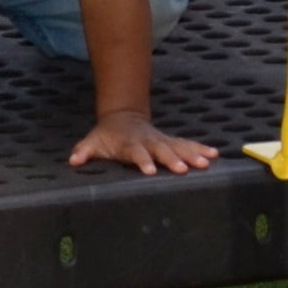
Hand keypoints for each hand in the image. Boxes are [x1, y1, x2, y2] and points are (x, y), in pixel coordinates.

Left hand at [69, 107, 219, 174]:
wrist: (123, 117)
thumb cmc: (107, 136)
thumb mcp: (93, 142)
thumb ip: (84, 151)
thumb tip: (73, 160)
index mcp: (130, 143)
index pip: (136, 152)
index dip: (142, 160)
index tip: (149, 170)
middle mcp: (149, 141)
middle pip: (162, 150)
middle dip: (173, 159)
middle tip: (184, 170)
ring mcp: (161, 140)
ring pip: (179, 146)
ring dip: (192, 154)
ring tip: (207, 162)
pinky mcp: (170, 141)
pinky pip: (187, 144)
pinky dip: (200, 148)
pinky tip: (215, 155)